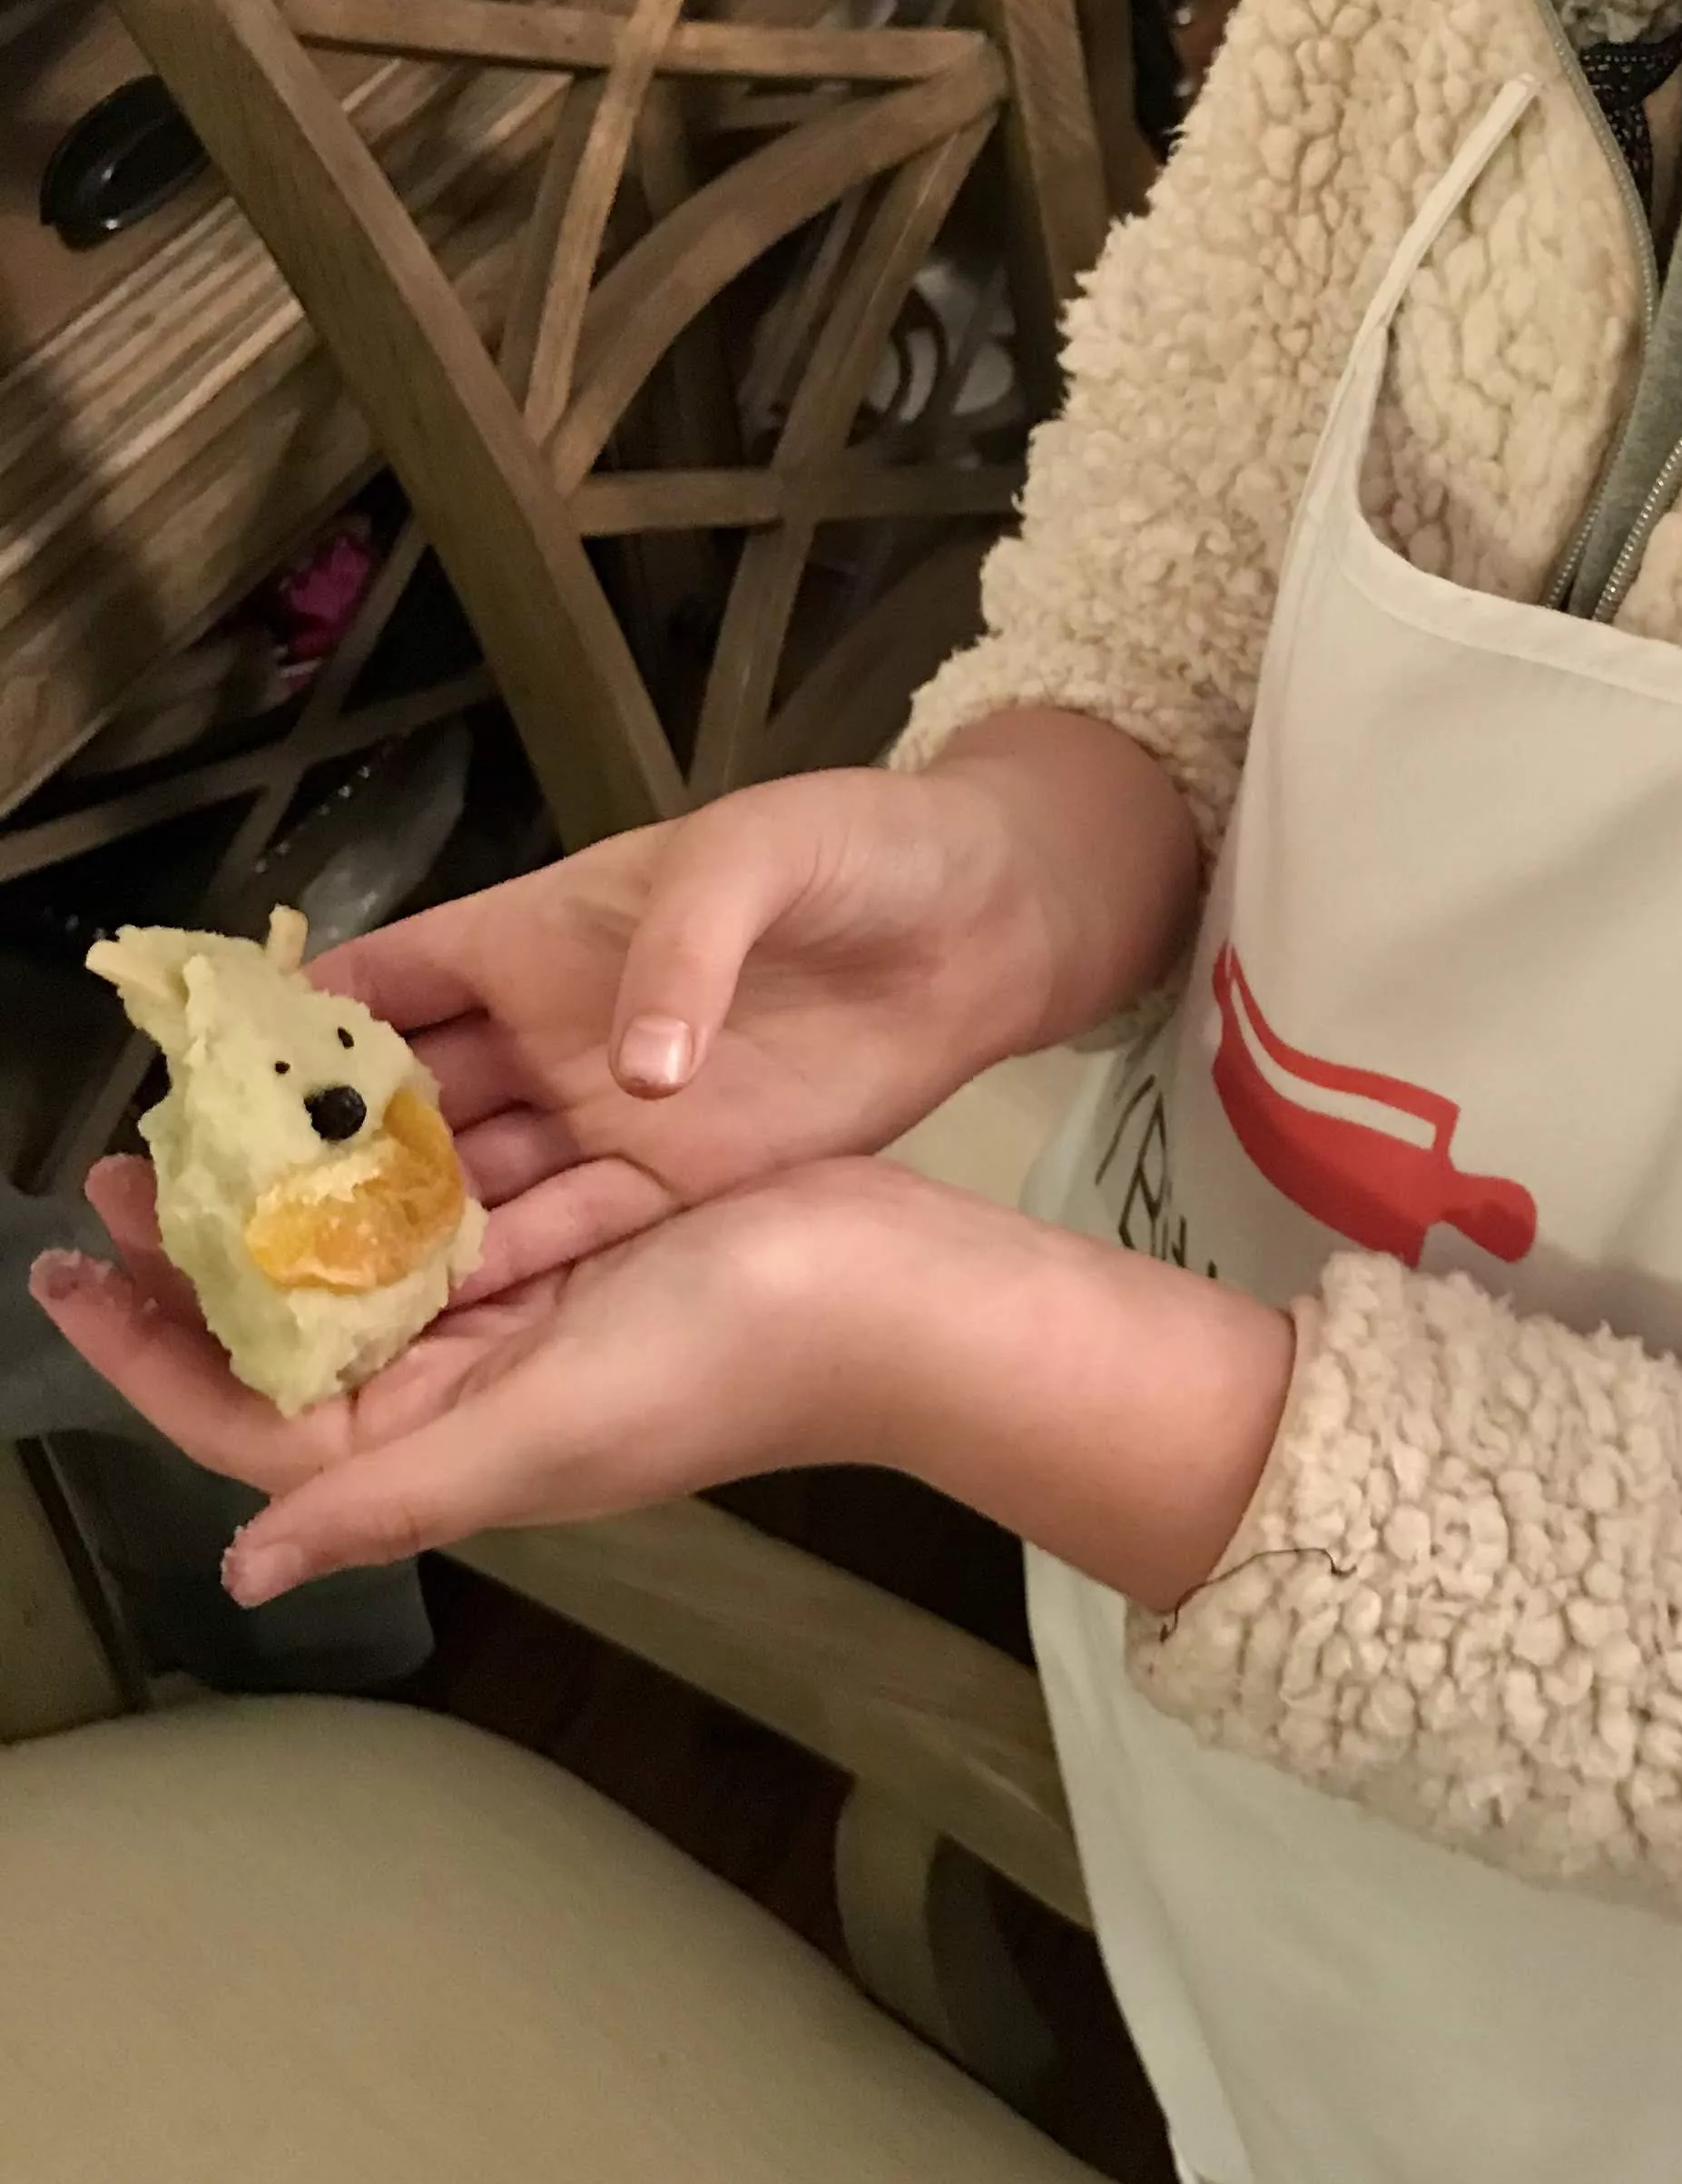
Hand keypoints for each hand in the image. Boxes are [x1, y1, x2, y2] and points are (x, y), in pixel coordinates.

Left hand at [35, 1146, 1296, 1617]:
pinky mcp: (583, 1234)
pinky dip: (382, 1154)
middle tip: (119, 1164)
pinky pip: (449, 1197)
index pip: (257, 1415)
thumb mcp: (549, 1429)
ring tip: (203, 1115)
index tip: (68, 1266)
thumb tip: (243, 1567)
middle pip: (293, 1328)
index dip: (150, 1352)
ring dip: (276, 1193)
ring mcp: (530, 1306)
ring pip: (360, 1256)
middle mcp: (476, 1381)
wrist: (905, 1290)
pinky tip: (341, 1092)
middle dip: (194, 1257)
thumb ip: (395, 1489)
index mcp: (454, 1439)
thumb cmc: (734, 1358)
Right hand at [246, 723, 1193, 1300]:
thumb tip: (640, 1071)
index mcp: (529, 932)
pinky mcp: (678, 1180)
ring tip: (298, 1316)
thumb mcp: (763, 855)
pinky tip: (433, 1335)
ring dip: (394, 1246)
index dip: (284, 1038)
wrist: (987, 919)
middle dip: (312, 1174)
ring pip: (469, 1189)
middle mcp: (544, 1032)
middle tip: (215, 1249)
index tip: (193, 1108)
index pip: (376, 984)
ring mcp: (606, 1112)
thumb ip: (685, 951)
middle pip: (399, 1112)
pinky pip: (569, 1236)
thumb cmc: (863, 848)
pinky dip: (505, 1280)